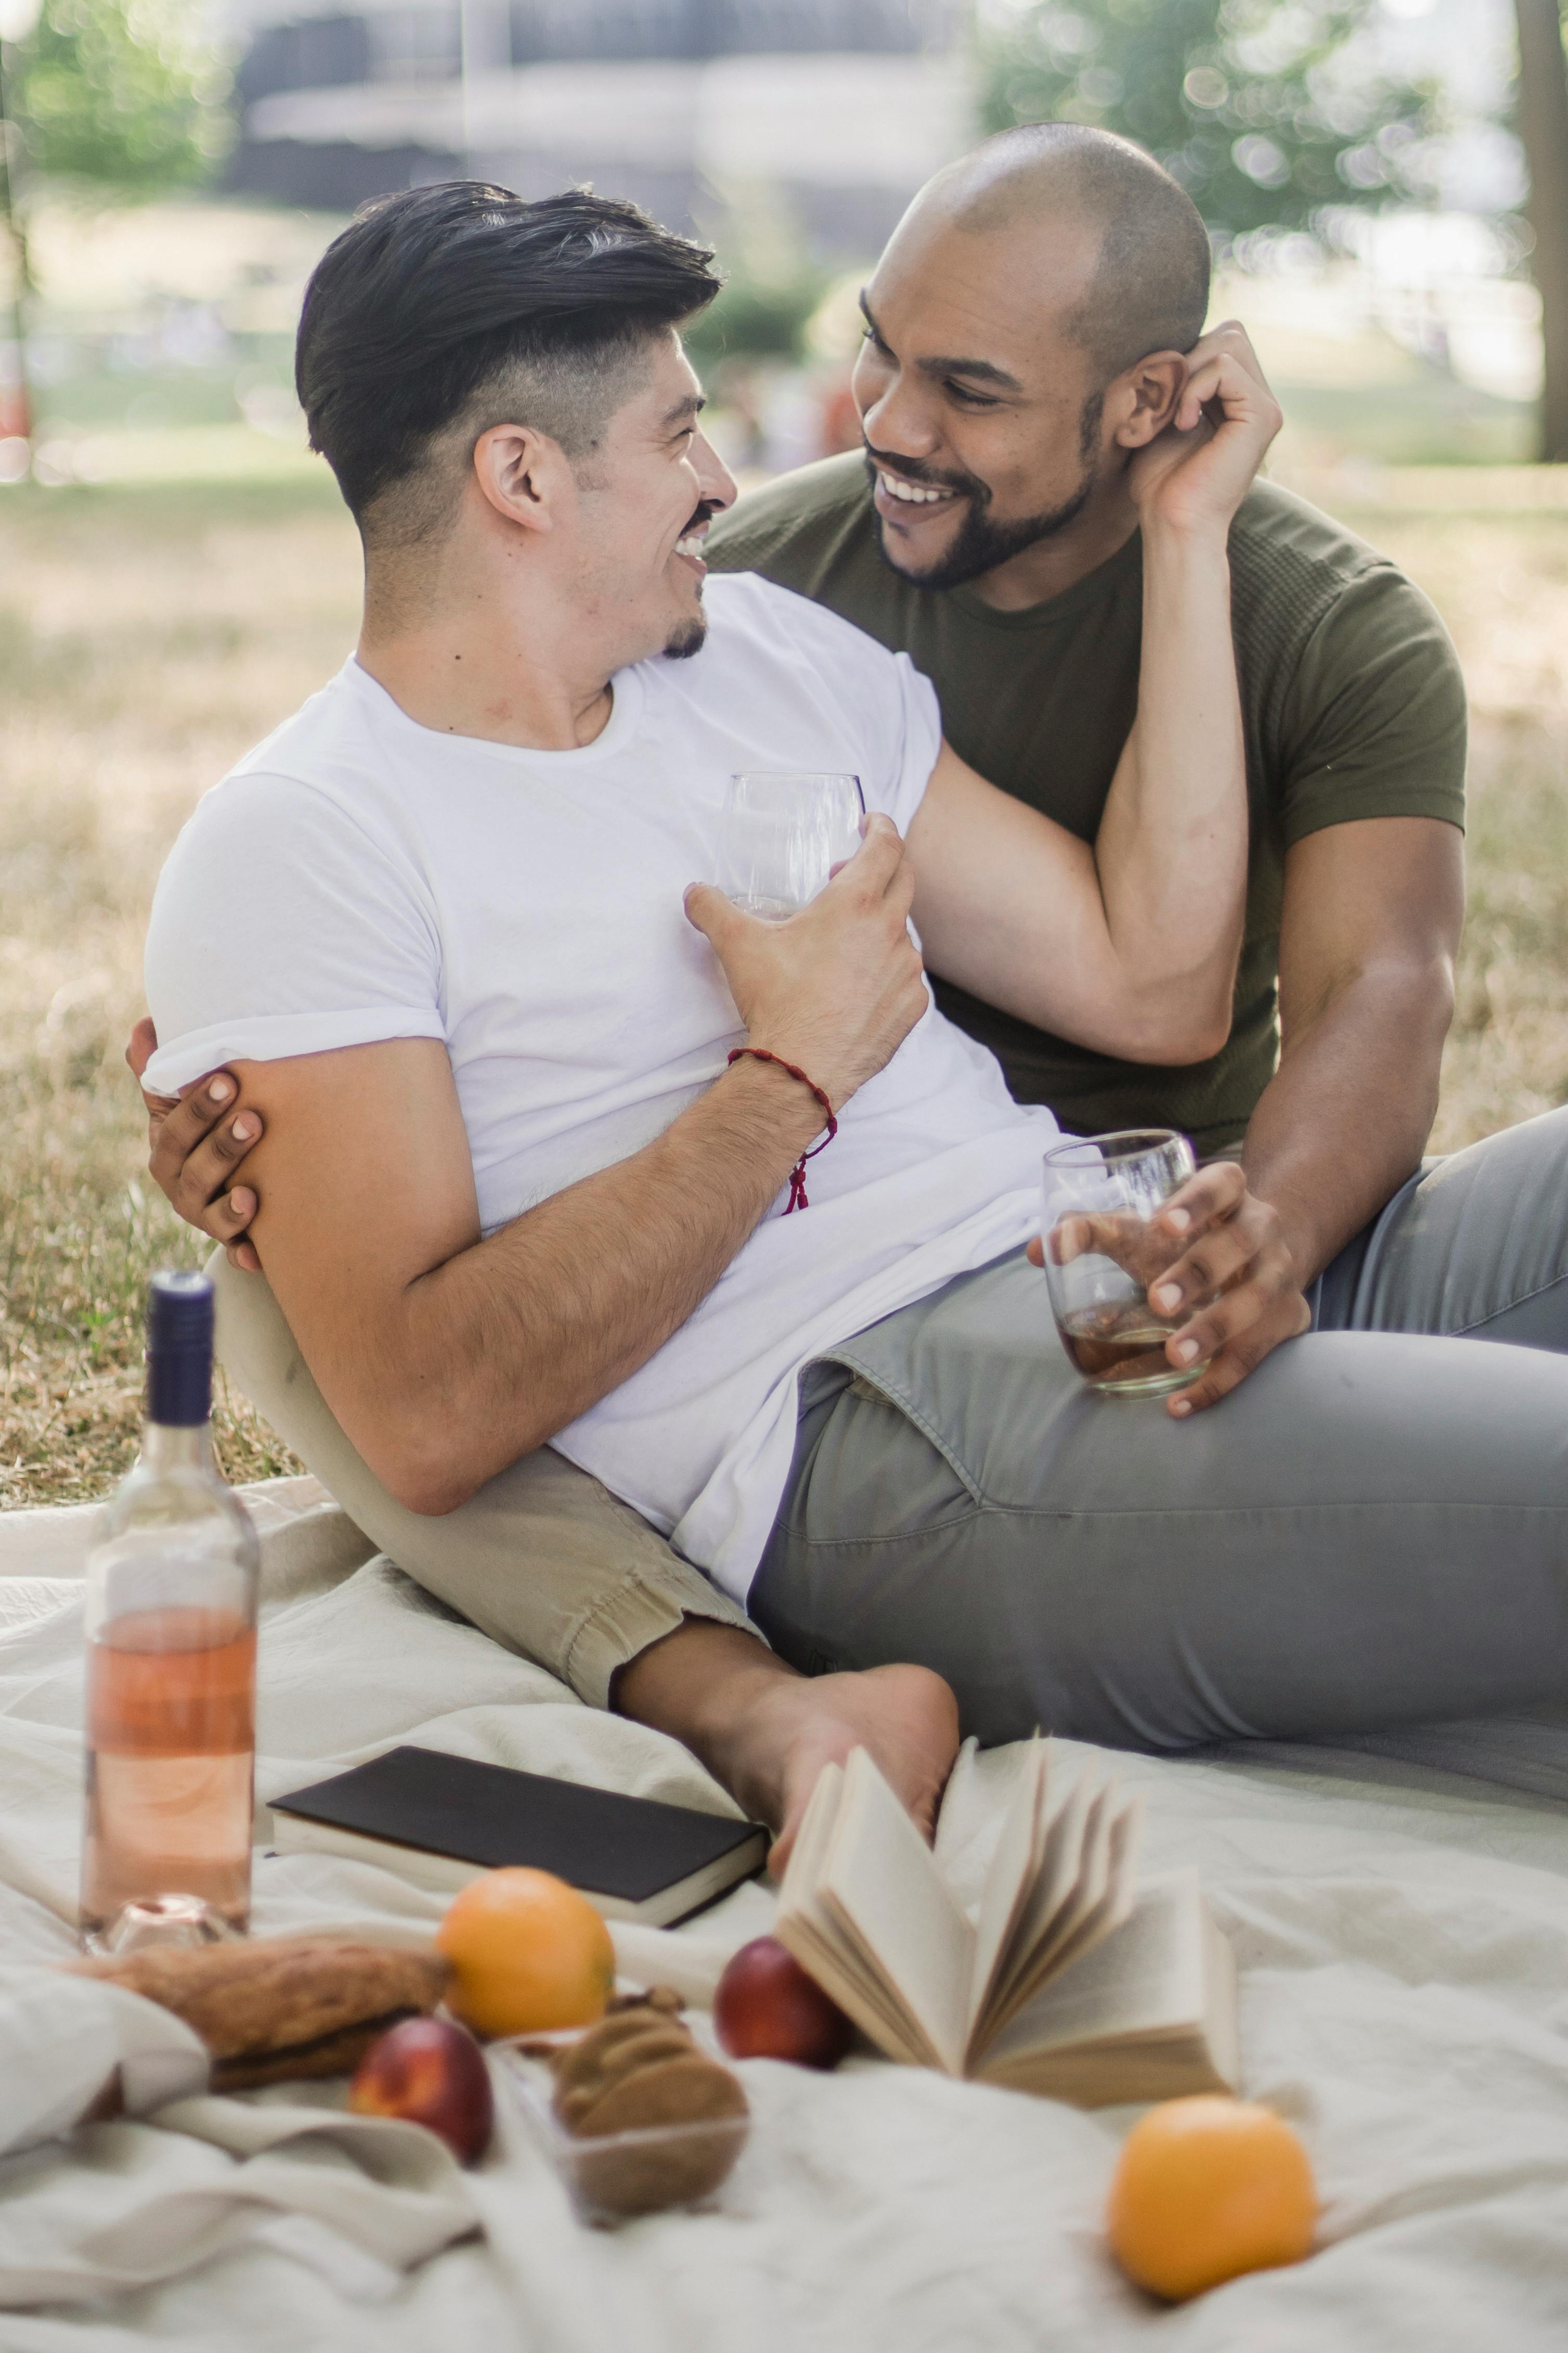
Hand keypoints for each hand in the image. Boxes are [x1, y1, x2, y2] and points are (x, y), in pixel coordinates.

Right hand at [125, 1015, 264, 1271]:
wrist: (230, 1176)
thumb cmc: (207, 1125)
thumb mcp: (183, 1098)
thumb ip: (166, 1067)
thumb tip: (146, 1024)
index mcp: (167, 1147)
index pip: (176, 1127)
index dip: (198, 1106)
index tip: (227, 1079)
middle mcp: (179, 1184)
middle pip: (194, 1170)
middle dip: (222, 1146)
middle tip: (253, 1120)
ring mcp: (203, 1215)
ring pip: (209, 1214)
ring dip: (229, 1207)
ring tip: (250, 1195)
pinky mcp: (229, 1240)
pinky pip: (233, 1252)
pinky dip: (243, 1254)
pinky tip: (257, 1255)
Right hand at [684, 814, 927, 1109]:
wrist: (802, 1070)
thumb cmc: (776, 1002)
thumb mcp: (737, 946)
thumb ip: (713, 910)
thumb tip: (694, 893)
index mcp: (854, 904)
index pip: (885, 847)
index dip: (881, 827)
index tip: (872, 824)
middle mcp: (890, 931)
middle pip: (905, 880)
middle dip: (883, 868)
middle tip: (852, 874)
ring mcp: (906, 971)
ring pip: (903, 932)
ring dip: (882, 926)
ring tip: (848, 941)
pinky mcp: (912, 1006)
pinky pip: (907, 977)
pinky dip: (889, 970)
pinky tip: (862, 983)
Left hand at [1027, 1159, 1309, 1414]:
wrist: (1256, 1254)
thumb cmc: (1183, 1238)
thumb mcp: (1141, 1226)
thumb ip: (1090, 1231)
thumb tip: (1040, 1252)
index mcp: (1228, 1192)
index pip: (1222, 1182)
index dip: (1197, 1201)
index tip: (1163, 1225)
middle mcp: (1262, 1228)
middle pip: (1239, 1243)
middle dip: (1199, 1273)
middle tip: (1158, 1303)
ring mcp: (1280, 1273)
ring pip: (1256, 1301)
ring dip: (1215, 1331)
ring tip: (1174, 1357)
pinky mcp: (1289, 1318)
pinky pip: (1258, 1353)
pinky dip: (1220, 1382)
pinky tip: (1180, 1403)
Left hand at [1126, 322, 1282, 539]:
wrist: (1172, 523)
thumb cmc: (1158, 482)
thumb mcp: (1159, 415)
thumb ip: (1171, 377)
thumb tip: (1167, 338)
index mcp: (1237, 398)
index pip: (1218, 339)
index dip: (1184, 356)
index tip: (1159, 399)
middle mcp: (1257, 398)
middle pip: (1229, 332)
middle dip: (1187, 358)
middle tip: (1164, 404)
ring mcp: (1265, 406)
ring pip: (1228, 342)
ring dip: (1187, 373)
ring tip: (1172, 416)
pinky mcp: (1263, 415)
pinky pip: (1225, 367)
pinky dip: (1194, 389)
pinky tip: (1184, 424)